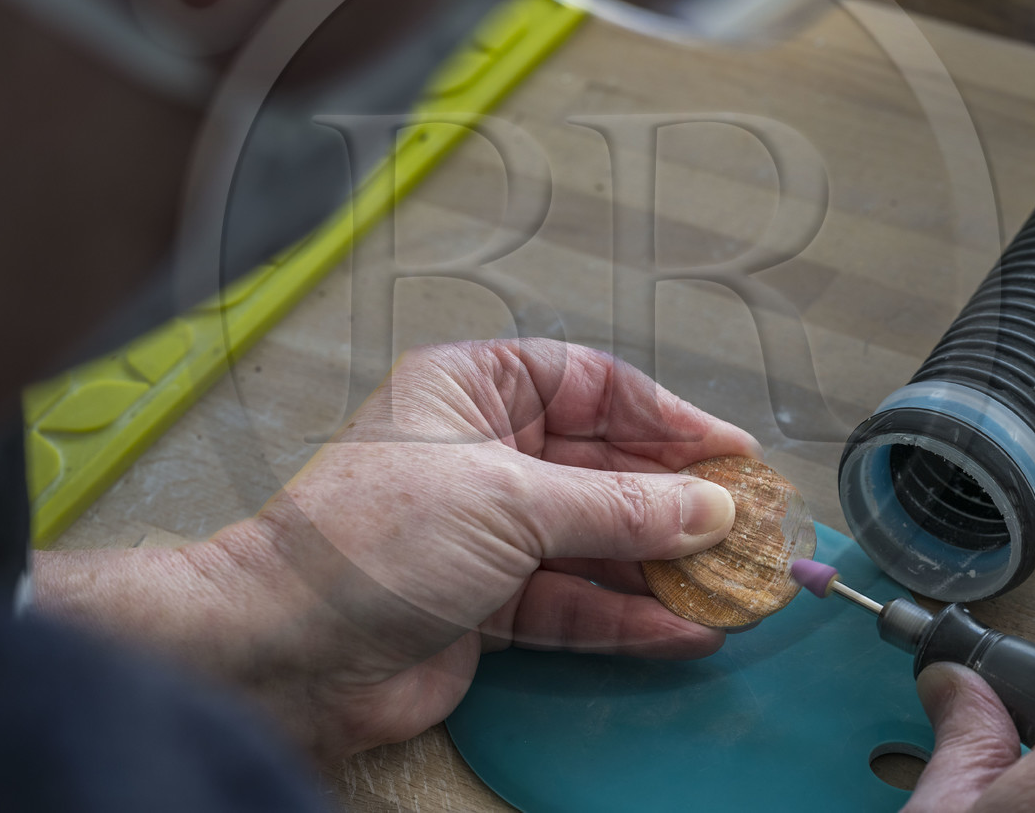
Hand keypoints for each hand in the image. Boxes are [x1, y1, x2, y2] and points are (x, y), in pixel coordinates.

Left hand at [35, 339, 751, 759]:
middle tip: (747, 525)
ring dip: (660, 567)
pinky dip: (624, 618)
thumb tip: (707, 507)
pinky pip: (572, 603)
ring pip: (594, 541)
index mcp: (473, 389)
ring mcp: (484, 530)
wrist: (287, 648)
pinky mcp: (485, 602)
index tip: (731, 453)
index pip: (592, 386)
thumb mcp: (512, 502)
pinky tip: (683, 630)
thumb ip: (619, 507)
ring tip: (733, 585)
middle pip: (602, 466)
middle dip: (673, 500)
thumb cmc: (371, 538)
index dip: (668, 417)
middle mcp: (482, 451)